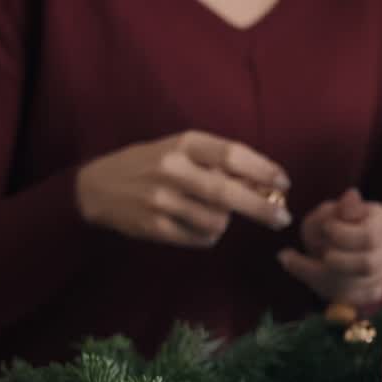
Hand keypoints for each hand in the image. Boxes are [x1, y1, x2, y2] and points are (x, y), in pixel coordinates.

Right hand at [76, 130, 291, 247]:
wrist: (97, 187)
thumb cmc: (150, 165)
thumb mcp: (180, 150)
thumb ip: (218, 162)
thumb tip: (266, 184)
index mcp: (183, 143)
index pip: (232, 154)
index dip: (263, 170)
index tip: (284, 183)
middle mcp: (172, 169)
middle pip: (228, 192)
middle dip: (262, 208)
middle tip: (282, 218)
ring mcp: (161, 200)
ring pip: (217, 221)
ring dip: (225, 222)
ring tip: (211, 214)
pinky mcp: (154, 227)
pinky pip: (200, 238)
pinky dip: (207, 235)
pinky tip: (195, 225)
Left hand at [279, 189, 381, 305]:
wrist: (322, 250)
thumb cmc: (326, 229)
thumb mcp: (322, 215)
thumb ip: (335, 209)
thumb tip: (352, 196)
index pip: (370, 236)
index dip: (343, 236)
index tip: (326, 229)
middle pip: (368, 264)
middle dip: (336, 262)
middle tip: (321, 253)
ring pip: (359, 284)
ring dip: (329, 276)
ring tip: (314, 263)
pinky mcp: (377, 292)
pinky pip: (354, 298)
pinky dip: (331, 290)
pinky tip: (320, 276)